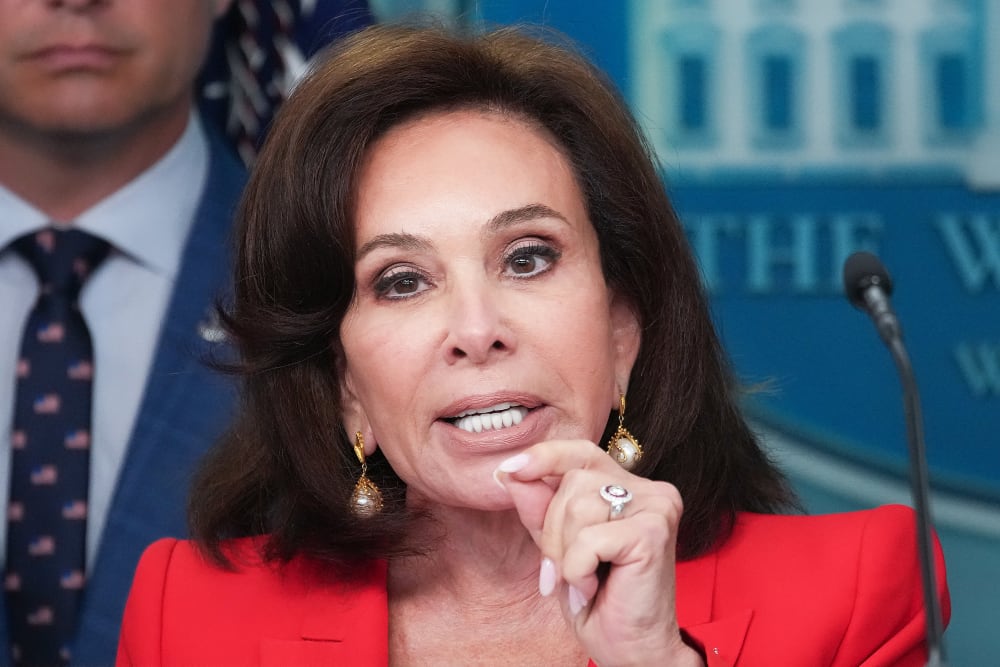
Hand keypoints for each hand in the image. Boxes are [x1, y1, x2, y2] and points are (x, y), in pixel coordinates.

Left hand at [495, 440, 703, 666]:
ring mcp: (656, 506)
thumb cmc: (598, 600)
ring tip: (584, 580)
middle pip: (572, 484)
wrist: (631, 650)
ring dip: (566, 554)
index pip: (580, 452)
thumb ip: (539, 510)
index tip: (509, 469)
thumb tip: (509, 473)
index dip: (544, 457)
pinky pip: (589, 539)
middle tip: (568, 571)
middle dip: (554, 531)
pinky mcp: (654, 530)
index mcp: (625, 486)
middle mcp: (648, 489)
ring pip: (578, 507)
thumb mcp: (557, 549)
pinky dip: (578, 570)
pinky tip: (594, 588)